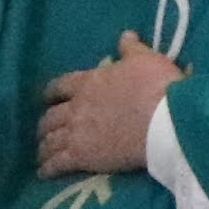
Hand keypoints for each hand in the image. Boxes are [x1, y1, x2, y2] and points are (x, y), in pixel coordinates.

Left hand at [36, 34, 182, 177]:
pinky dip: (48, 168)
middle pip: (51, 116)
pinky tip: (43, 173)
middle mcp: (76, 107)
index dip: (52, 93)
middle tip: (46, 130)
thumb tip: (126, 35)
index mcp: (89, 82)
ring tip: (42, 153)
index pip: (60, 85)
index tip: (48, 98)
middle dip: (46, 124)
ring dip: (44, 146)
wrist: (166, 120)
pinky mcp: (81, 156)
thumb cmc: (159, 87)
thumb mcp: (147, 60)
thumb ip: (132, 49)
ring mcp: (76, 132)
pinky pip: (57, 163)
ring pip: (50, 140)